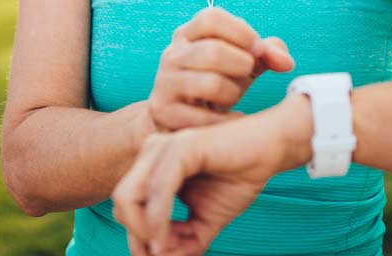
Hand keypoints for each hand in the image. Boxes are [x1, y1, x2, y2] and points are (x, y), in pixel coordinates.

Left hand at [113, 109, 288, 255]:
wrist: (270, 148)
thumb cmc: (239, 176)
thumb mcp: (205, 219)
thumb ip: (183, 240)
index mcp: (153, 165)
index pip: (127, 206)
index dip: (137, 240)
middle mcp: (152, 153)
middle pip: (120, 203)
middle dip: (136, 238)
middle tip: (160, 255)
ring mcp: (163, 147)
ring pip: (128, 197)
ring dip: (143, 232)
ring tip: (164, 249)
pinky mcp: (181, 147)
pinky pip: (158, 189)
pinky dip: (158, 219)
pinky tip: (167, 239)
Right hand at [145, 6, 293, 133]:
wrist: (180, 120)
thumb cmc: (217, 83)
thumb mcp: (241, 63)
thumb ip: (267, 54)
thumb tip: (286, 62)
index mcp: (188, 34)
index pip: (211, 18)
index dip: (241, 32)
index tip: (257, 49)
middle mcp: (172, 54)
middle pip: (213, 51)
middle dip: (242, 64)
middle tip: (247, 74)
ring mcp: (164, 83)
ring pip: (211, 83)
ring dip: (233, 93)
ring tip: (233, 97)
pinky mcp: (164, 111)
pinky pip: (206, 118)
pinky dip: (228, 121)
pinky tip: (234, 119)